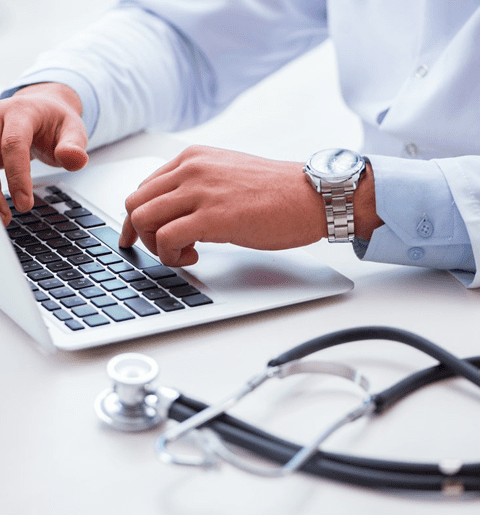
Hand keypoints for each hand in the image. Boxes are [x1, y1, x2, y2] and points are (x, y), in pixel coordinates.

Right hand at [0, 83, 88, 224]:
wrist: (42, 109)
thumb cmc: (57, 123)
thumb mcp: (74, 131)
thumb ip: (75, 147)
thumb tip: (76, 160)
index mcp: (21, 112)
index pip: (13, 144)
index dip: (17, 175)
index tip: (25, 204)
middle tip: (8, 217)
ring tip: (2, 218)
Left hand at [119, 145, 326, 266]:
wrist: (310, 195)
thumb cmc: (276, 191)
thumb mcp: (227, 176)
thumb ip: (198, 186)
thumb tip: (175, 211)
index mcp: (192, 158)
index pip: (144, 188)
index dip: (138, 218)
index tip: (138, 236)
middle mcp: (190, 169)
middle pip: (136, 204)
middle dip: (141, 234)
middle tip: (163, 249)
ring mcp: (199, 191)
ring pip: (142, 219)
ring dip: (155, 246)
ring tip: (183, 253)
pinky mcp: (211, 217)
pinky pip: (165, 239)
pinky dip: (171, 256)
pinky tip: (194, 257)